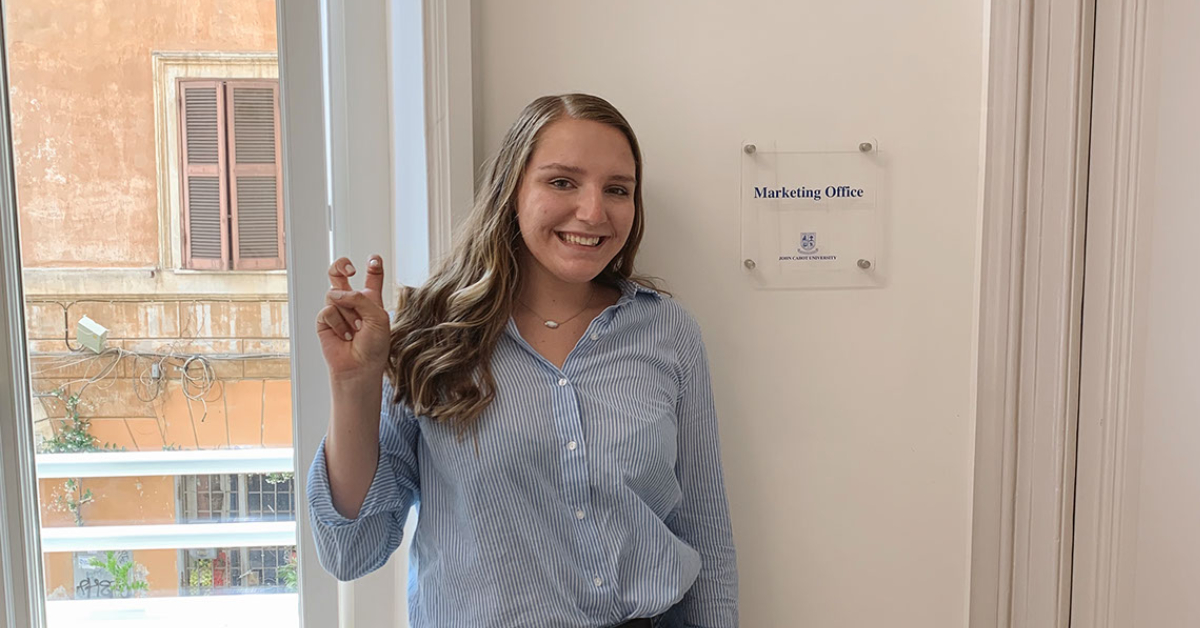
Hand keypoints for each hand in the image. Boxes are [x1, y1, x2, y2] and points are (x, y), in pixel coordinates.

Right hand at [316, 255, 390, 382]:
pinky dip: (338, 323)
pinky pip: (328, 310)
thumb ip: (361, 298)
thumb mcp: (378, 317)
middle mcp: (353, 302)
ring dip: (348, 313)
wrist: (359, 367)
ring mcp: (337, 310)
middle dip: (341, 265)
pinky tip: (344, 336)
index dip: (373, 266)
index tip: (374, 258)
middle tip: (349, 269)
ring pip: (336, 294)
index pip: (371, 278)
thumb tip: (336, 293)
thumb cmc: (374, 346)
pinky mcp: (324, 321)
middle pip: (341, 274)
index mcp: (371, 300)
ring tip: (355, 330)